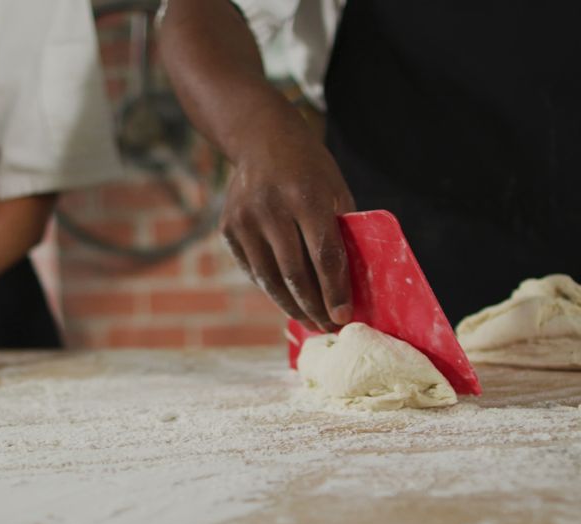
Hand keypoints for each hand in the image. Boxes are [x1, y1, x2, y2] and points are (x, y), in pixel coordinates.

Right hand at [221, 129, 355, 331]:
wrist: (261, 138)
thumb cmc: (310, 168)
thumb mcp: (335, 189)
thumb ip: (342, 231)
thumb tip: (352, 283)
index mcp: (305, 197)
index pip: (323, 256)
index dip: (335, 290)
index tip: (343, 316)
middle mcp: (271, 208)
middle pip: (295, 273)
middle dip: (314, 307)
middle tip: (330, 327)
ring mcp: (245, 219)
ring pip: (270, 279)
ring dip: (292, 306)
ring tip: (310, 322)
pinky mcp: (228, 228)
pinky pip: (253, 270)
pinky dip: (271, 288)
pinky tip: (287, 300)